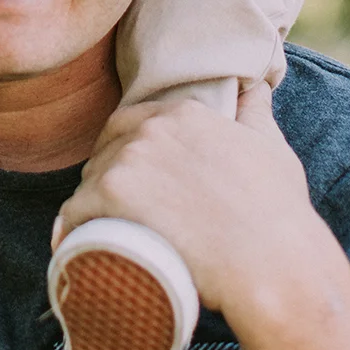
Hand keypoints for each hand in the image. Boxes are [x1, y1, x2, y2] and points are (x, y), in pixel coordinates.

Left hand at [53, 81, 332, 324]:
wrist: (273, 263)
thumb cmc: (278, 212)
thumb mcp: (270, 148)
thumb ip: (257, 112)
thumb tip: (255, 86)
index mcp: (185, 113)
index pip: (131, 122)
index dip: (124, 150)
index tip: (128, 180)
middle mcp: (153, 128)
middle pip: (109, 151)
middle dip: (109, 178)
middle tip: (116, 213)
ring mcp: (130, 160)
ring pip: (91, 181)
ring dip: (92, 207)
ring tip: (100, 235)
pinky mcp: (113, 195)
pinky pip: (75, 210)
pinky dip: (71, 229)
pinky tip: (74, 246)